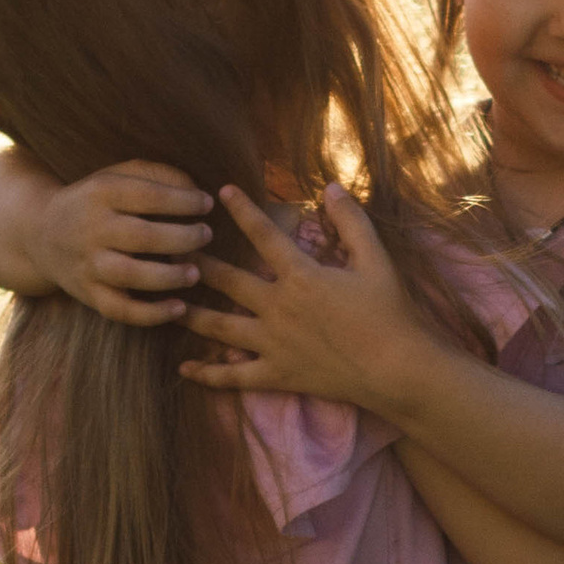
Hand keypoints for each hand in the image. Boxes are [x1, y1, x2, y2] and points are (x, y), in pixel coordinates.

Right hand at [0, 149, 210, 319]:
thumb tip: (197, 189)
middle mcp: (91, 228)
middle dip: (183, 238)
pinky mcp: (87, 294)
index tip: (208, 204)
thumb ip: (157, 176)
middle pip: (143, 237)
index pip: (148, 196)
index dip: (184, 201)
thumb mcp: (117, 177)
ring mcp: (87, 264)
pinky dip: (152, 314)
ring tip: (196, 272)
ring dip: (170, 277)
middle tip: (206, 236)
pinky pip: (121, 310)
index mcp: (100, 192)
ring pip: (131, 276)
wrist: (40, 233)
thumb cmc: (96, 203)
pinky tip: (179, 308)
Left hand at [179, 183, 436, 408]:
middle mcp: (278, 308)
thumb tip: (331, 187)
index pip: (264, 235)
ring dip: (191, 313)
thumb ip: (352, 221)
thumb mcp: (376, 260)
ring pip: (220, 327)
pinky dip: (207, 374)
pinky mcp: (276, 374)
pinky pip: (234, 377)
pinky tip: (183, 369)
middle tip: (171, 248)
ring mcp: (273, 344)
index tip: (221, 191)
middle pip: (228, 281)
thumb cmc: (390, 313)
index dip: (242, 210)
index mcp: (301, 276)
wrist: (397, 370)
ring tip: (167, 301)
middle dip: (198, 262)